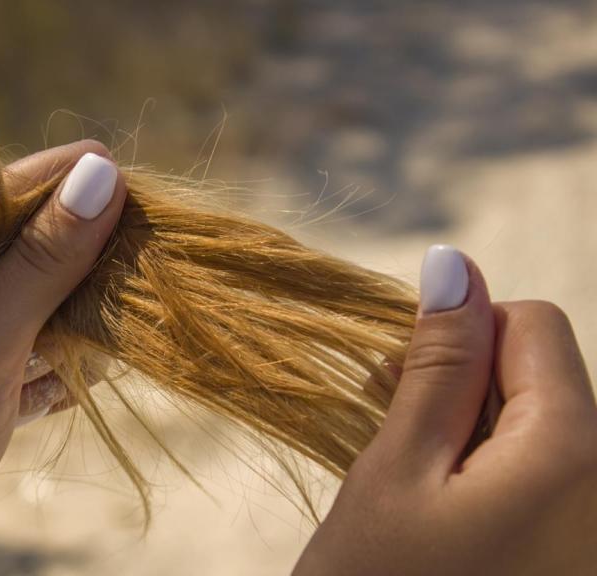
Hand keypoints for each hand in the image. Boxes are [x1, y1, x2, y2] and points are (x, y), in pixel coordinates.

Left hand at [0, 140, 126, 574]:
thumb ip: (41, 258)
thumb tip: (102, 171)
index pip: (18, 191)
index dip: (82, 187)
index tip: (146, 197)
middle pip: (43, 248)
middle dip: (94, 261)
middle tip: (142, 275)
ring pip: (50, 306)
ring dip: (88, 322)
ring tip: (113, 337)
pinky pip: (46, 360)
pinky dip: (69, 371)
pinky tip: (79, 384)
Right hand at [295, 246, 596, 574]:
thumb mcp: (396, 471)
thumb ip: (436, 365)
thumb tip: (454, 264)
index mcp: (574, 452)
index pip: (533, 324)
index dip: (460, 336)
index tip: (400, 382)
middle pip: (543, 377)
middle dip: (464, 387)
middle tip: (391, 434)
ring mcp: (593, 527)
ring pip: (539, 428)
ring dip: (469, 433)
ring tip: (412, 484)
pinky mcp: (574, 552)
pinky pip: (545, 479)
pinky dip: (488, 477)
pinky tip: (441, 515)